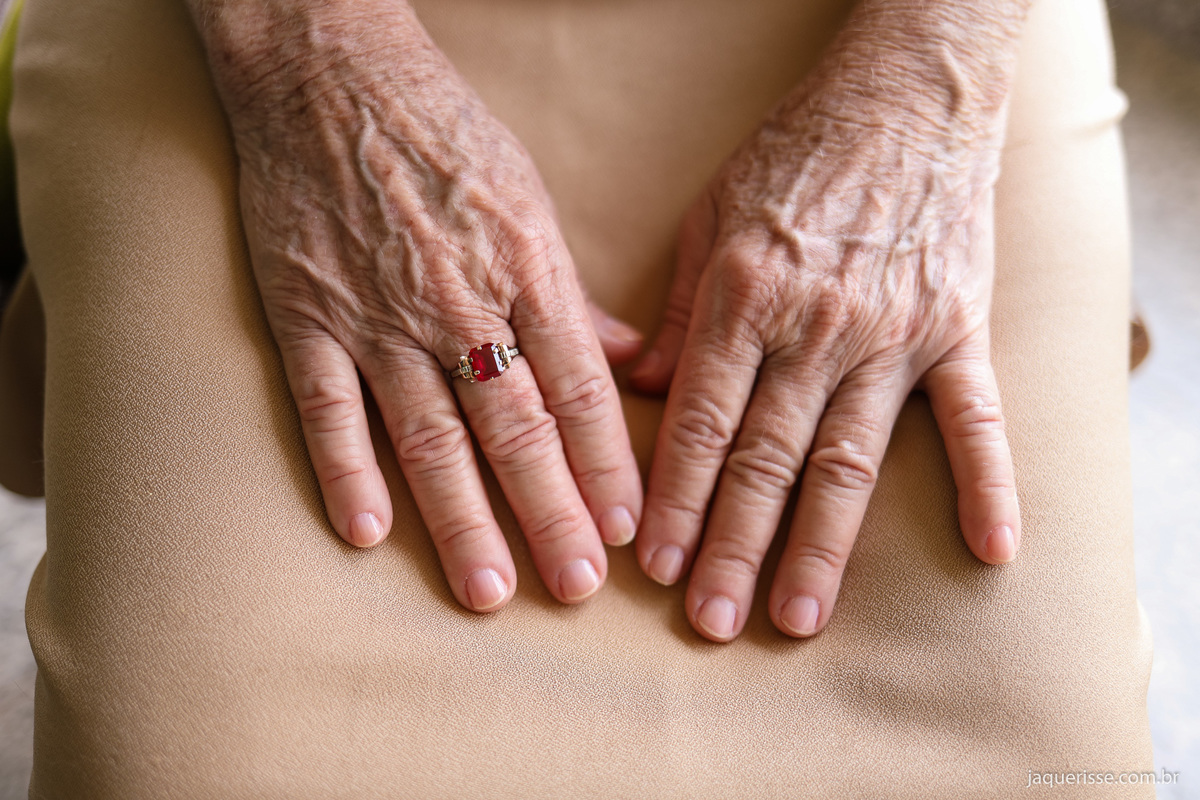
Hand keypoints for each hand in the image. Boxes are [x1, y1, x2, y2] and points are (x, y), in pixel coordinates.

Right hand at [193, 1, 643, 610]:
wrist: (329, 74)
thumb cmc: (445, 134)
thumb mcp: (531, 199)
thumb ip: (574, 291)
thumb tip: (628, 358)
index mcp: (527, 270)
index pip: (578, 390)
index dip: (605, 465)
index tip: (628, 528)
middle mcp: (460, 304)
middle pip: (516, 429)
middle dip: (552, 514)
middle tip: (578, 589)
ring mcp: (378, 316)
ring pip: (429, 436)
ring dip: (461, 519)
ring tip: (488, 589)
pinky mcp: (307, 316)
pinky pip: (327, 408)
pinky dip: (345, 471)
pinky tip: (367, 532)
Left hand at [630, 18, 1022, 640]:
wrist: (905, 96)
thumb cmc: (794, 156)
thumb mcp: (708, 218)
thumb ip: (676, 311)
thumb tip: (641, 387)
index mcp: (742, 298)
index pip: (699, 422)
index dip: (674, 499)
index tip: (657, 566)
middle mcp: (814, 326)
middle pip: (766, 458)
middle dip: (733, 545)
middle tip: (713, 621)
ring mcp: (893, 333)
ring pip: (850, 459)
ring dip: (822, 544)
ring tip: (799, 614)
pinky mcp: (958, 329)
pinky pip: (976, 417)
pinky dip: (988, 483)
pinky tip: (990, 548)